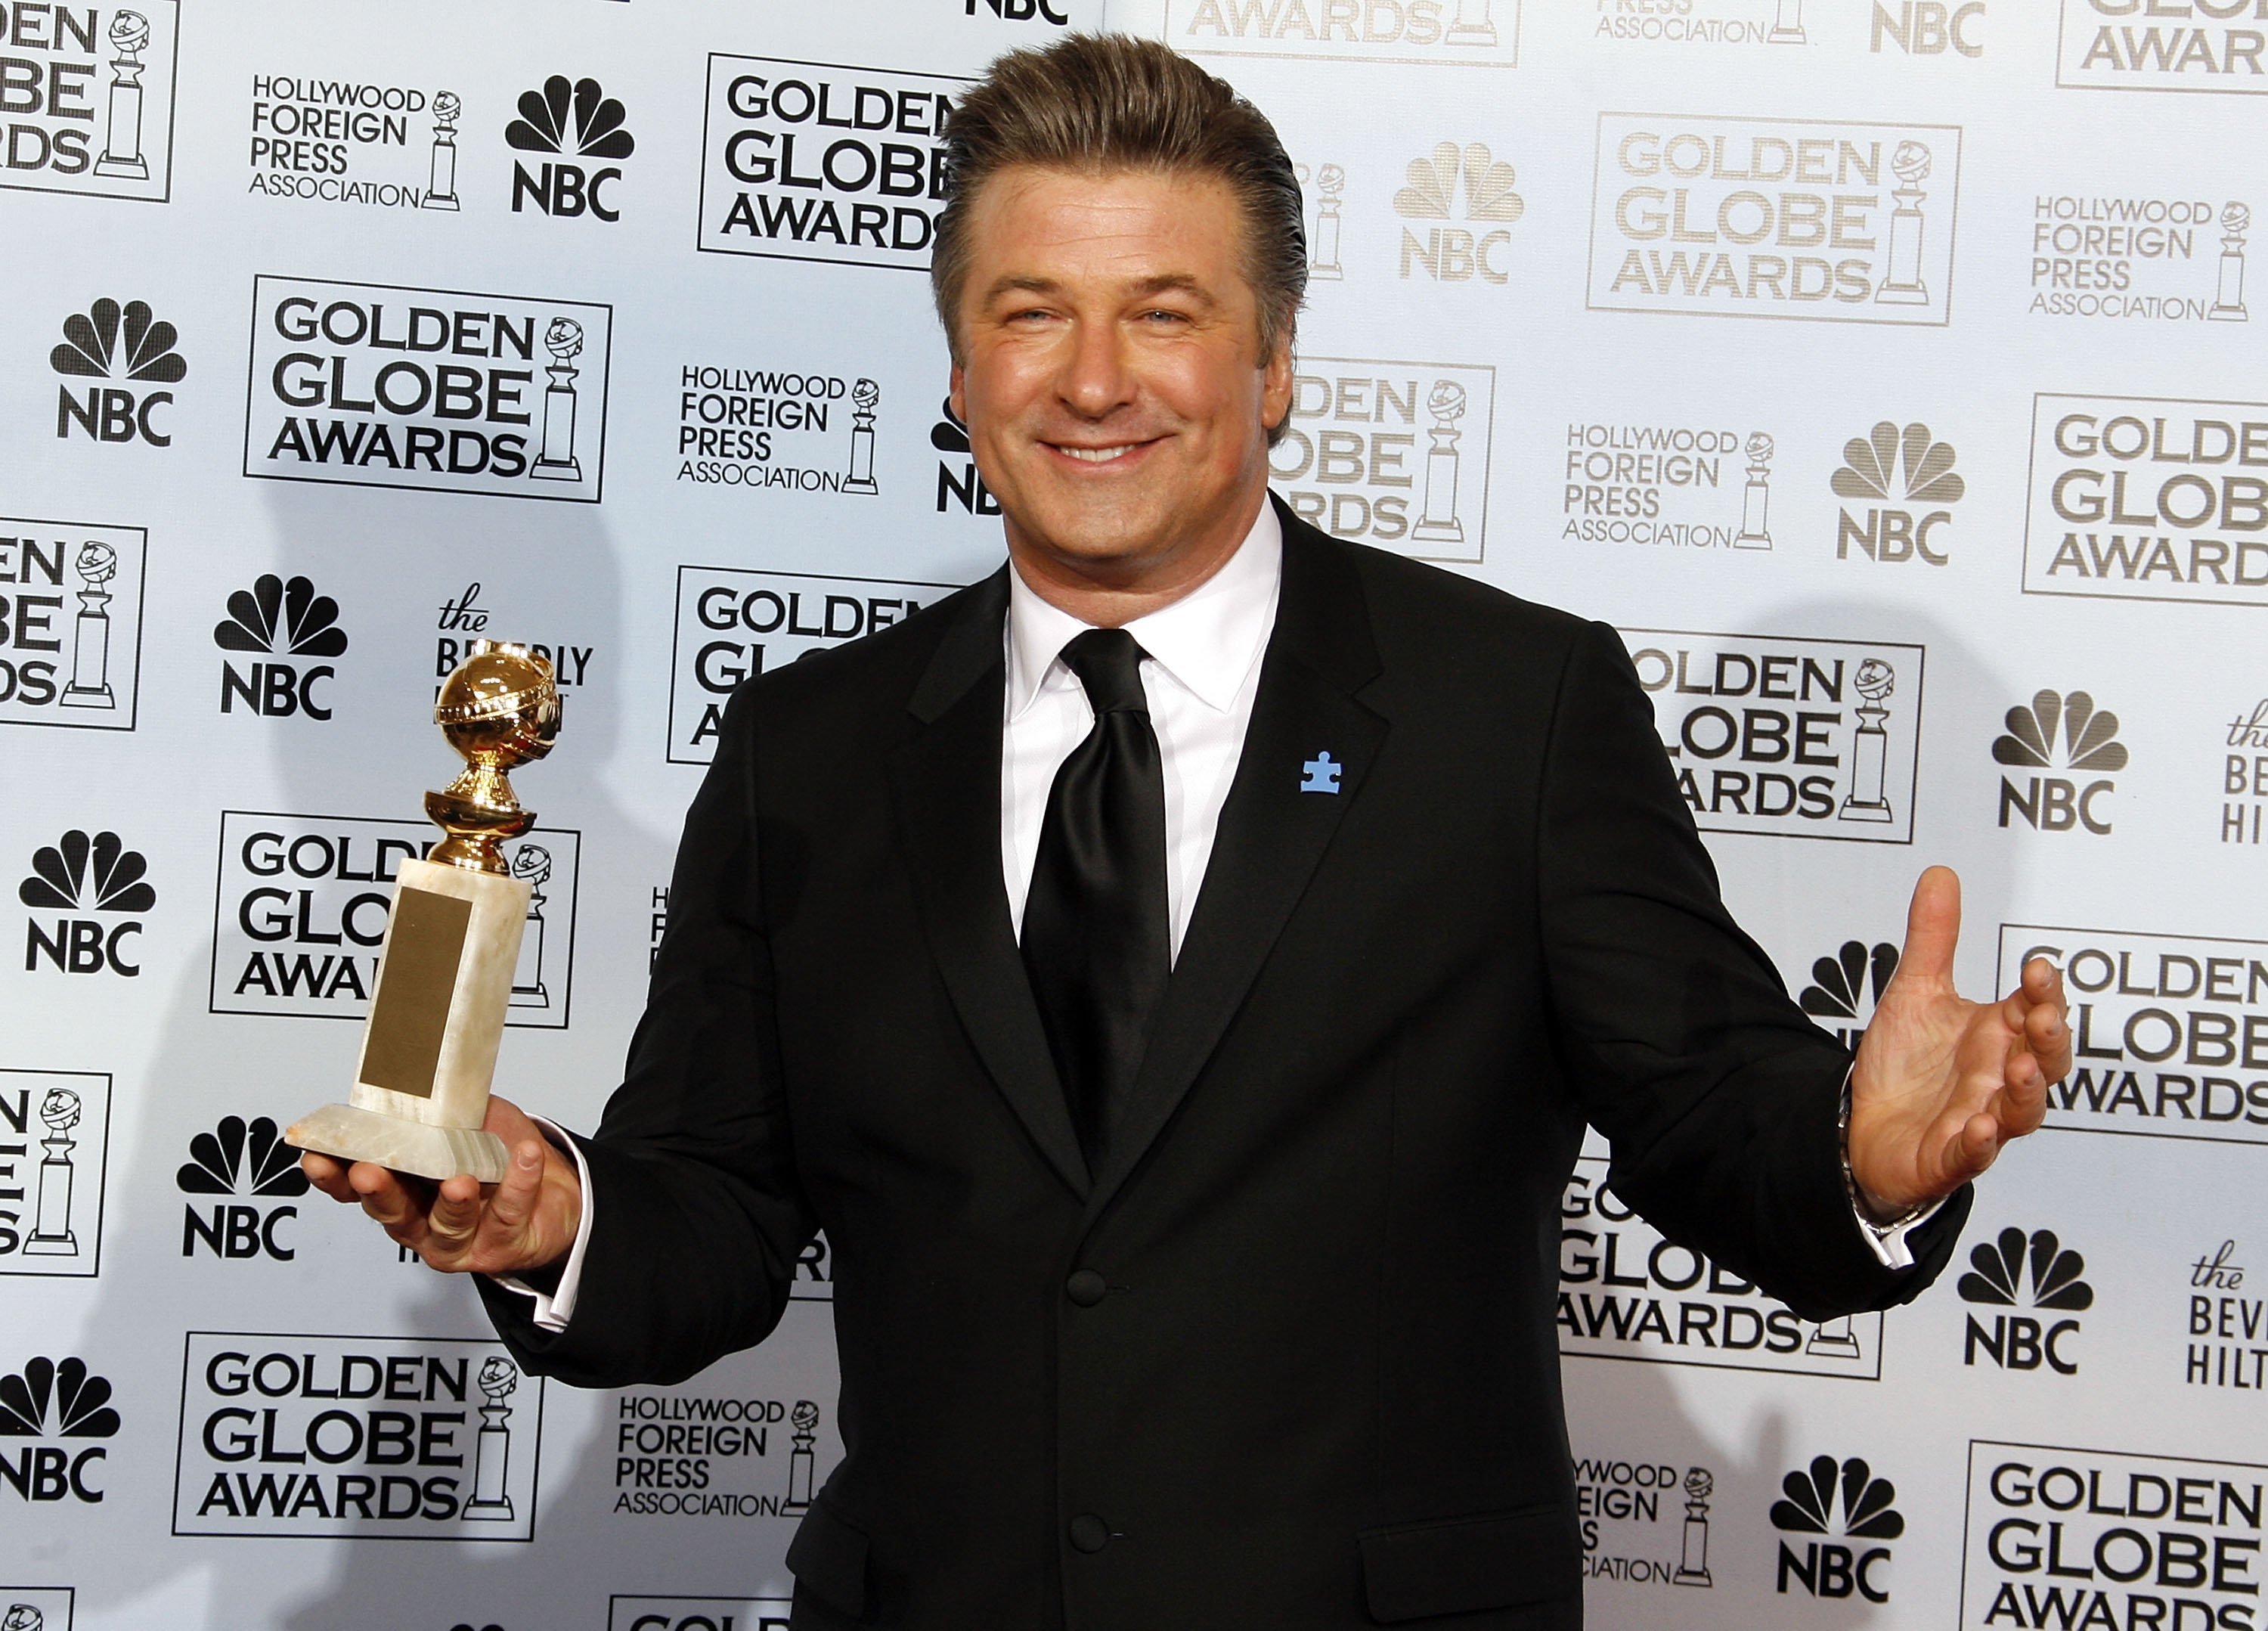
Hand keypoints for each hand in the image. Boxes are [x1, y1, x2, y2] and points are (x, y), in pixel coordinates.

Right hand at [300, 1094, 581, 1276]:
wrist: (555, 1185)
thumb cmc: (498, 1151)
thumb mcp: (463, 1119)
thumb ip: (435, 1107)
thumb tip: (412, 1069)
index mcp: (402, 1186)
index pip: (355, 1186)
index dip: (333, 1176)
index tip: (316, 1157)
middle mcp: (421, 1218)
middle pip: (390, 1212)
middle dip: (379, 1192)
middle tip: (370, 1173)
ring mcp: (458, 1238)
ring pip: (447, 1225)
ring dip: (452, 1202)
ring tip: (460, 1180)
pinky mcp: (499, 1244)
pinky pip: (508, 1214)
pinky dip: (518, 1184)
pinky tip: (525, 1159)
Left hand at [1847, 866, 2067, 1213]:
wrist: (1864, 1126)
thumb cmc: (1905, 1065)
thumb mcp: (1915, 993)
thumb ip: (1933, 939)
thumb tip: (1941, 873)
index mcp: (1997, 1036)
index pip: (2036, 1010)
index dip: (2043, 992)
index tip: (2037, 966)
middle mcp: (1998, 1079)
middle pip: (2045, 1062)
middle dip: (2050, 1040)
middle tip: (2042, 1016)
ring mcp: (1981, 1119)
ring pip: (2022, 1112)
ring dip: (2027, 1091)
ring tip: (2020, 1067)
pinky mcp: (1952, 1156)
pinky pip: (1974, 1155)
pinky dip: (1980, 1144)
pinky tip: (1979, 1129)